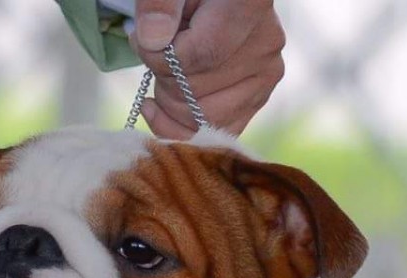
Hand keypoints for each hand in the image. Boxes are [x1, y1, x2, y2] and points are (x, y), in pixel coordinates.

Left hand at [132, 0, 284, 136]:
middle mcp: (266, 46)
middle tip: (150, 55)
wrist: (216, 1)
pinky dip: (181, 129)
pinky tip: (159, 108)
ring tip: (160, 75)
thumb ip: (160, 3)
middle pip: (202, 90)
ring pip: (207, 119)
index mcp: (250, 7)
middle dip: (163, 80)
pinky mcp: (258, 100)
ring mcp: (265, 77)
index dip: (163, 59)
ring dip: (170, 104)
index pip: (203, 54)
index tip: (140, 42)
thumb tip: (152, 41)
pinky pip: (217, 134)